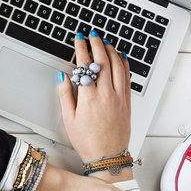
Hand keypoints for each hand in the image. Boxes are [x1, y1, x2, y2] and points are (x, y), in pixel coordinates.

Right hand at [57, 31, 130, 161]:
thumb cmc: (87, 141)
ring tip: (105, 42)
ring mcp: (119, 97)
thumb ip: (65, 95)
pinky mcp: (127, 102)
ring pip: (117, 66)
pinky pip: (127, 77)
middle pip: (103, 60)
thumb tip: (62, 76)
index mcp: (89, 97)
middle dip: (97, 44)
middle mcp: (106, 94)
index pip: (85, 64)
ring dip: (111, 51)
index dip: (81, 48)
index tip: (78, 39)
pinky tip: (121, 57)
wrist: (108, 156)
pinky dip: (124, 64)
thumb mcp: (69, 119)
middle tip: (92, 35)